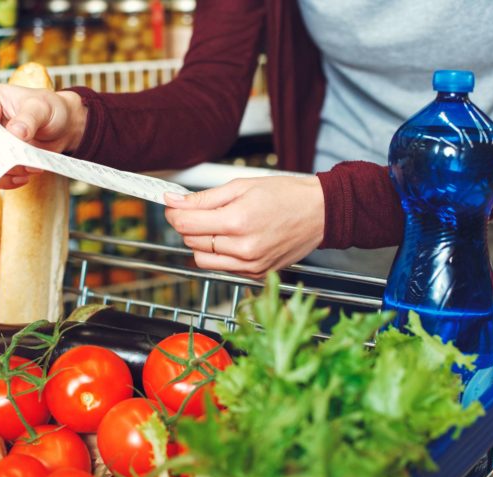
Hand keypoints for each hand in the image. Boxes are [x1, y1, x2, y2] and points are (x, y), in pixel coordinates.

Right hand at [0, 84, 86, 188]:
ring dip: (7, 169)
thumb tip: (16, 132)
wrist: (60, 127)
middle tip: (25, 157)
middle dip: (1, 154)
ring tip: (31, 166)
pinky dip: (7, 180)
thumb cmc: (49, 109)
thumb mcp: (42, 107)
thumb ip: (28, 118)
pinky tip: (24, 177)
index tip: (12, 140)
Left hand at [164, 176, 324, 278]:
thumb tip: (174, 201)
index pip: (185, 224)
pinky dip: (219, 254)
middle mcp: (242, 248)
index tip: (173, 204)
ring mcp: (249, 265)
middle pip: (191, 240)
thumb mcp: (241, 186)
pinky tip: (234, 239)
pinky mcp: (255, 274)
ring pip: (201, 258)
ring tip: (220, 226)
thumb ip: (203, 198)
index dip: (174, 212)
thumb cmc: (286, 196)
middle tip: (201, 210)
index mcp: (237, 221)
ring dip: (201, 242)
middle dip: (189, 224)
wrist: (319, 213)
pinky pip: (221, 267)